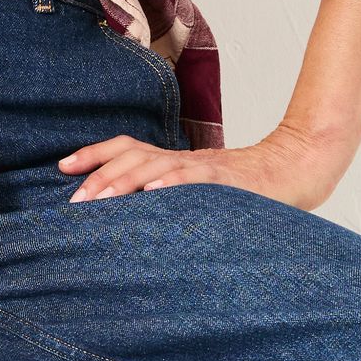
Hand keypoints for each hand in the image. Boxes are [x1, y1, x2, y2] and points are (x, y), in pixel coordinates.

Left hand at [58, 120, 349, 212]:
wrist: (298, 168)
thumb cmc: (247, 189)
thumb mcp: (200, 192)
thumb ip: (170, 198)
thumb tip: (134, 213)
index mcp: (174, 161)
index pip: (126, 147)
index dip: (93, 154)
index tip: (62, 168)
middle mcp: (183, 160)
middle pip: (132, 156)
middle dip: (99, 177)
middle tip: (74, 202)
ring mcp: (204, 169)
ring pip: (156, 167)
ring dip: (124, 182)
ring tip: (98, 200)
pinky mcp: (228, 181)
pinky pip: (196, 180)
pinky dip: (172, 184)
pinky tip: (153, 193)